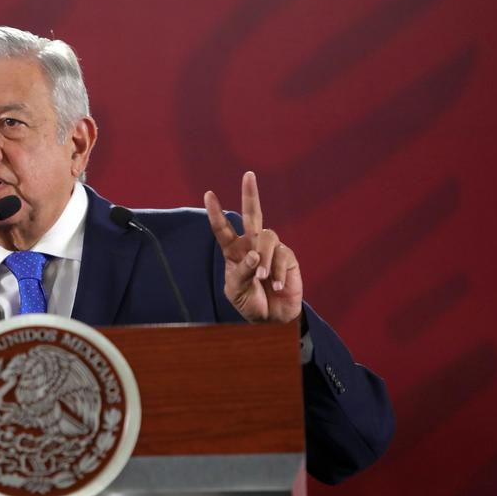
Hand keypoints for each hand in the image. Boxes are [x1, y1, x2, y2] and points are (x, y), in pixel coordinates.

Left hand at [203, 171, 301, 323]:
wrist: (272, 320)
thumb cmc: (250, 302)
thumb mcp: (236, 290)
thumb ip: (241, 271)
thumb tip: (254, 254)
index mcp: (234, 251)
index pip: (223, 229)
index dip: (216, 212)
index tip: (208, 194)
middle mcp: (252, 245)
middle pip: (252, 215)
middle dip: (250, 194)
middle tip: (248, 175)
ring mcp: (271, 250)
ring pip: (267, 237)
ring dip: (264, 258)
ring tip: (263, 280)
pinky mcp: (288, 257)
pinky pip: (282, 256)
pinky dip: (278, 273)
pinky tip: (277, 287)